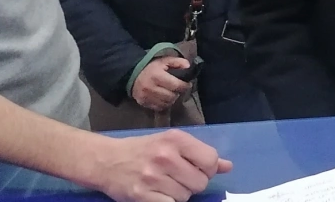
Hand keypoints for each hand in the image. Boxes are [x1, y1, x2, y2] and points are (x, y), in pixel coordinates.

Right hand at [91, 130, 230, 201]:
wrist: (107, 161)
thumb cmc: (143, 150)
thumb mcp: (171, 144)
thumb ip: (199, 154)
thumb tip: (227, 166)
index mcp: (175, 139)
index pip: (210, 160)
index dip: (207, 169)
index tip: (197, 169)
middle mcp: (165, 156)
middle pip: (200, 182)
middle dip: (192, 184)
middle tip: (178, 178)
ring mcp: (153, 176)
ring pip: (185, 196)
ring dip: (178, 195)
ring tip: (164, 185)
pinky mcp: (142, 195)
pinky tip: (158, 194)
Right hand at [131, 56, 191, 111]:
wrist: (132, 75)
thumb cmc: (150, 67)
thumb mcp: (163, 61)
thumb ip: (177, 62)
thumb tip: (188, 66)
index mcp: (157, 76)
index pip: (176, 85)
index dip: (184, 86)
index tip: (187, 84)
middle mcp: (151, 88)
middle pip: (172, 96)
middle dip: (178, 93)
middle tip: (178, 89)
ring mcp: (147, 97)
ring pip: (166, 104)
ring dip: (172, 99)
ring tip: (172, 93)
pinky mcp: (144, 103)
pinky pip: (159, 108)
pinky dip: (164, 104)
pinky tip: (165, 98)